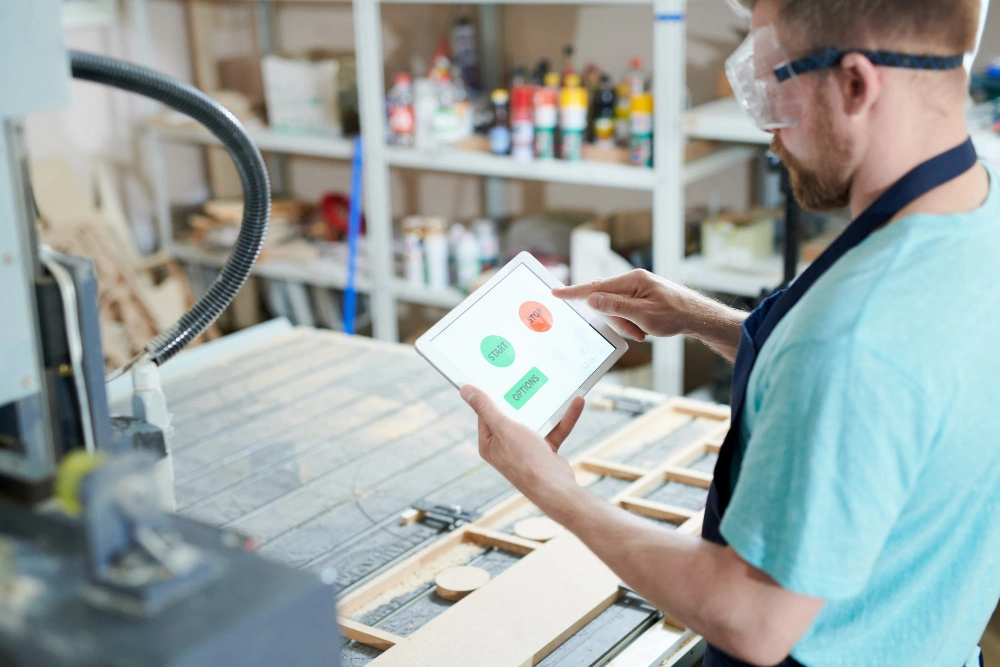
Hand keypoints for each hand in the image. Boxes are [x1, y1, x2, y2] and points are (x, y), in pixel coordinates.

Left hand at [460, 385, 583, 497]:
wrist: (554, 487)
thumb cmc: (525, 459)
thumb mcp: (503, 427)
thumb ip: (486, 408)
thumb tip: (465, 390)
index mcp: (489, 442)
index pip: (487, 413)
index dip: (493, 395)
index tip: (500, 375)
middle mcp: (505, 446)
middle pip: (512, 414)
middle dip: (522, 397)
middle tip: (527, 374)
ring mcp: (526, 449)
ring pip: (536, 420)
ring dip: (548, 406)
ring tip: (555, 386)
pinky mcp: (545, 451)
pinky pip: (554, 429)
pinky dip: (564, 418)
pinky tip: (576, 403)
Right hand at [552, 269, 703, 341]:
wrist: (699, 317)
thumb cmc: (675, 315)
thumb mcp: (644, 315)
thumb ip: (616, 307)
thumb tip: (591, 298)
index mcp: (632, 280)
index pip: (596, 287)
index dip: (574, 292)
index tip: (555, 292)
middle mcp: (633, 281)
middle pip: (606, 301)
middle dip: (616, 320)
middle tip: (635, 331)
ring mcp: (637, 288)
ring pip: (615, 309)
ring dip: (626, 324)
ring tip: (644, 332)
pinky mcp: (641, 297)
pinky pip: (625, 311)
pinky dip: (632, 323)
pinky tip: (645, 329)